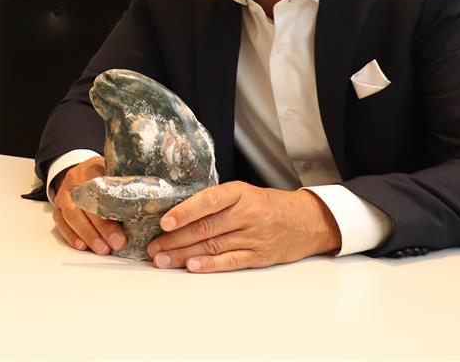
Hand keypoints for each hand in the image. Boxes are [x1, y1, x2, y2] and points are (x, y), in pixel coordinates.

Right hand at [52, 158, 127, 254]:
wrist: (81, 172)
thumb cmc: (103, 176)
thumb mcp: (114, 172)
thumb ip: (126, 184)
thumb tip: (149, 204)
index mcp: (92, 168)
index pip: (101, 189)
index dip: (111, 208)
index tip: (124, 224)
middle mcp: (75, 180)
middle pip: (86, 204)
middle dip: (102, 227)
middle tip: (117, 243)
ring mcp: (63, 194)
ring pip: (71, 215)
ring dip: (87, 234)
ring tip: (102, 248)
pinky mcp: (57, 208)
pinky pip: (61, 223)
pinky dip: (71, 236)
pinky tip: (82, 246)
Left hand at [146, 181, 340, 272]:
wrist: (306, 221)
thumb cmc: (267, 205)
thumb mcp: (243, 193)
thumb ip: (215, 201)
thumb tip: (176, 213)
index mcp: (239, 193)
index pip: (209, 201)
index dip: (185, 212)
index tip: (164, 222)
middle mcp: (247, 214)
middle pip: (206, 228)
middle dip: (175, 239)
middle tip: (153, 247)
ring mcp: (254, 237)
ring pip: (213, 246)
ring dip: (184, 254)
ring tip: (163, 260)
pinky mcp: (259, 256)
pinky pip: (231, 261)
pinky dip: (210, 265)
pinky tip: (192, 267)